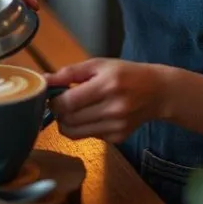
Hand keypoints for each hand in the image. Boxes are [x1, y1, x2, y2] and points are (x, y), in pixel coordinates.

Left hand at [46, 59, 168, 143]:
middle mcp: (112, 108)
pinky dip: (84, 128)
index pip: (68, 103)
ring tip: (74, 110)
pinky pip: (88, 137)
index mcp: (107, 85)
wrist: (157, 91)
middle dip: (58, 113)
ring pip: (74, 133)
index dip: (53, 102)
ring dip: (67, 123)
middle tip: (62, 103)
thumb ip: (70, 72)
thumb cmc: (126, 73)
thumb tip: (44, 80)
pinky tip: (94, 116)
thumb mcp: (100, 65)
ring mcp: (116, 126)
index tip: (53, 96)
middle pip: (68, 120)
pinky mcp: (117, 138)